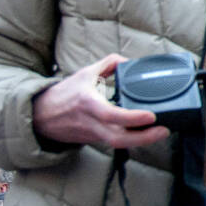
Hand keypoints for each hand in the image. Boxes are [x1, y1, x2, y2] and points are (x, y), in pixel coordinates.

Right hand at [32, 53, 169, 148]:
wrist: (41, 116)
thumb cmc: (65, 93)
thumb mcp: (85, 73)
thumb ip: (109, 63)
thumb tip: (130, 62)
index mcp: (88, 103)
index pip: (111, 115)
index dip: (132, 118)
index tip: (151, 116)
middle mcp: (91, 122)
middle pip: (118, 138)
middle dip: (143, 138)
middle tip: (164, 130)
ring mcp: (94, 134)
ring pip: (119, 144)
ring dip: (142, 141)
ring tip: (161, 132)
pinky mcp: (96, 140)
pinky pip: (117, 142)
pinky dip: (133, 139)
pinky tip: (148, 134)